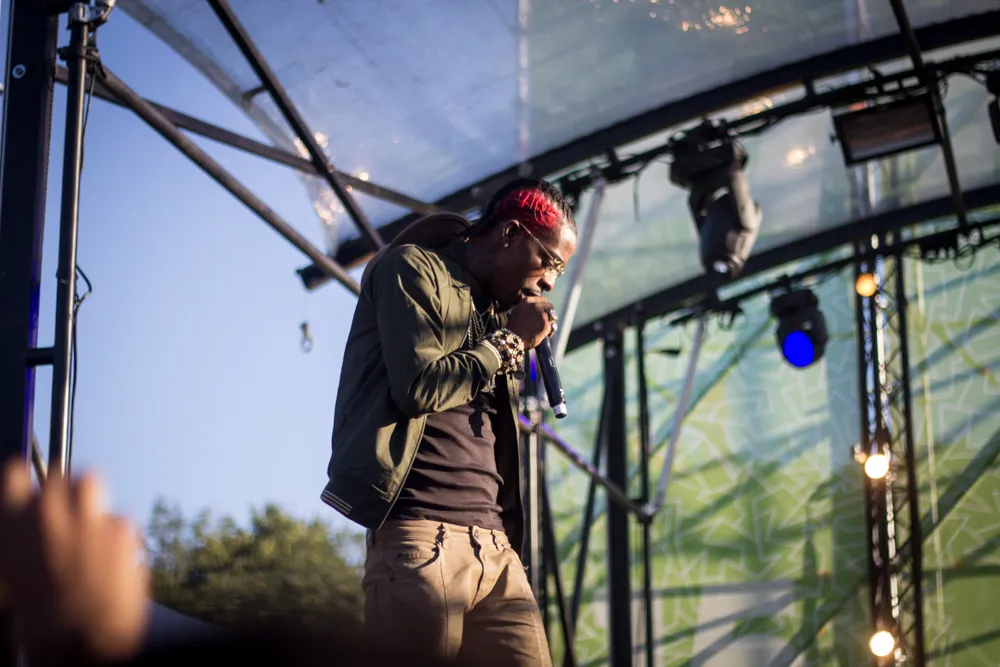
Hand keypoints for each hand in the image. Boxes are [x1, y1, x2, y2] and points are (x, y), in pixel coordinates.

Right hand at [0, 460, 149, 664]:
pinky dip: (115, 533)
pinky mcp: (121, 526)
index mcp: (12, 525)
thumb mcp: (14, 577)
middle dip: (62, 492)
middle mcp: (46, 513)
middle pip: (57, 476)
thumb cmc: (42, 619)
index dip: (23, 479)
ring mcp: (85, 515)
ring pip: (89, 481)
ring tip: (89, 522)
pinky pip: (117, 518)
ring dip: (89, 497)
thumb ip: (23, 542)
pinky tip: (111, 557)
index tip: (30, 487)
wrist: (82, 637)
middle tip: (67, 514)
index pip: (14, 472)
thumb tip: (31, 530)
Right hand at [506, 296, 555, 349]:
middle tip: (546, 319)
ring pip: (552, 316)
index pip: (542, 299)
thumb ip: (526, 307)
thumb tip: (535, 307)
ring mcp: (542, 315)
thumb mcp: (517, 311)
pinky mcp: (546, 324)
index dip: (543, 305)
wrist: (513, 339)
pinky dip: (548, 331)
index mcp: (527, 301)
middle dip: (549, 312)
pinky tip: (543, 335)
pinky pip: (551, 326)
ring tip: (543, 328)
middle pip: (549, 306)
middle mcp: (535, 306)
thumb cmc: (513, 327)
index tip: (543, 311)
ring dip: (549, 322)